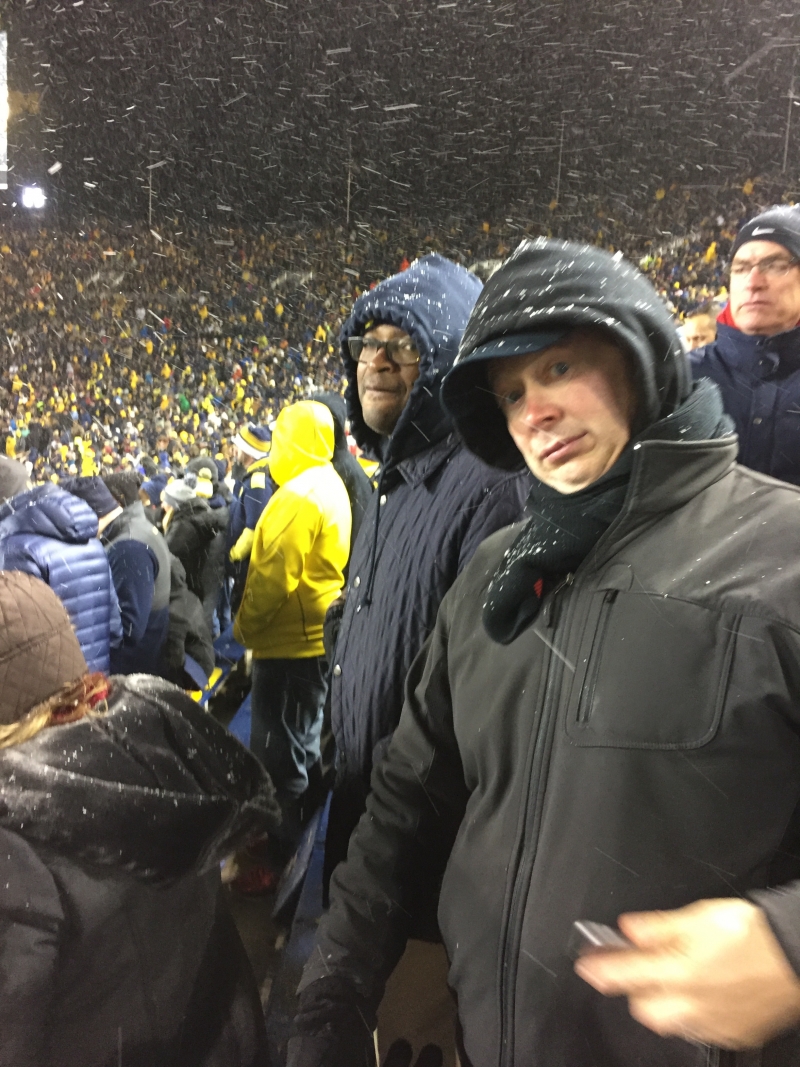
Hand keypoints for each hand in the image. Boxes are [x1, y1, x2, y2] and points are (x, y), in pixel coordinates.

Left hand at [575, 898, 799, 1048]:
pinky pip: (698, 1031)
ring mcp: (713, 1023)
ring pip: (670, 1023)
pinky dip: (690, 1015)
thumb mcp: (699, 915)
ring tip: (672, 978)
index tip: (586, 965)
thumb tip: (628, 929)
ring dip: (662, 1003)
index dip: (600, 968)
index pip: (626, 974)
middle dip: (635, 988)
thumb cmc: (752, 932)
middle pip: (643, 1008)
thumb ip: (660, 926)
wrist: (797, 955)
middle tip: (640, 965)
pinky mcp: (733, 1034)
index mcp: (680, 971)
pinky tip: (698, 996)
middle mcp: (693, 1004)